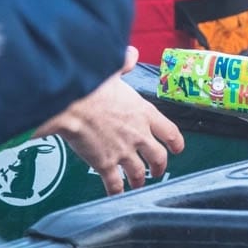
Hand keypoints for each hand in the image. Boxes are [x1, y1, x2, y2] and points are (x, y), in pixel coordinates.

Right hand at [34, 47, 184, 194]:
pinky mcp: (105, 163)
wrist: (70, 103)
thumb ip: (124, 62)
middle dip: (159, 166)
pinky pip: (114, 183)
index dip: (176, 142)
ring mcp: (123, 151)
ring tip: (137, 184)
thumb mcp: (112, 68)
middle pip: (158, 157)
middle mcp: (138, 134)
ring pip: (139, 173)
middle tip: (157, 170)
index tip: (178, 148)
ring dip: (139, 180)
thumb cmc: (90, 85)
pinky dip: (116, 191)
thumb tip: (130, 54)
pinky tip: (115, 193)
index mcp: (144, 112)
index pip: (169, 131)